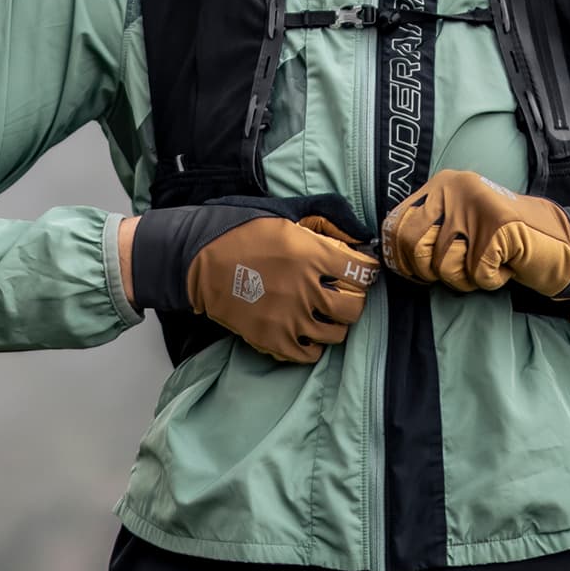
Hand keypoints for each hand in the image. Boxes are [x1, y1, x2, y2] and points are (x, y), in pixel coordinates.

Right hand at [130, 194, 378, 362]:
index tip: (361, 270)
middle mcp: (305, 289)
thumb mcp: (288, 216)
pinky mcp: (273, 340)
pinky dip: (314, 344)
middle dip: (354, 298)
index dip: (367, 270)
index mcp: (311, 254)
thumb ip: (327, 222)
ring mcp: (289, 319)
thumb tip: (361, 236)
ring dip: (335, 322)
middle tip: (343, 292)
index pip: (362, 271)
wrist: (202, 262)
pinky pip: (311, 354)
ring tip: (324, 311)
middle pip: (354, 307)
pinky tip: (306, 328)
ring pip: (336, 333)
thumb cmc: (246, 233)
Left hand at [380, 170, 569, 327]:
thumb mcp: (457, 224)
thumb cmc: (502, 241)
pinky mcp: (498, 229)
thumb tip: (386, 251)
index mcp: (441, 184)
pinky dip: (492, 280)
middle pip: (415, 247)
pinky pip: (476, 276)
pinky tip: (506, 265)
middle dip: (435, 270)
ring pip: (445, 266)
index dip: (401, 258)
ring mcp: (477, 206)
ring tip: (488, 262)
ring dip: (467, 277)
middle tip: (461, 268)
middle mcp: (455, 187)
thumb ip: (426, 230)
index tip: (415, 273)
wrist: (559, 242)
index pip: (397, 225)